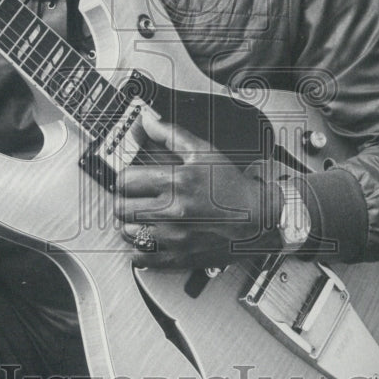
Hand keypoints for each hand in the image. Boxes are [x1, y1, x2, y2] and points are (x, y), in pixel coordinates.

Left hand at [114, 111, 274, 268]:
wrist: (258, 218)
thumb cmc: (231, 186)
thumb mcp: (203, 152)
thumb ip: (170, 134)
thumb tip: (147, 121)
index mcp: (176, 181)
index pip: (124, 181)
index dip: (124, 179)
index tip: (131, 180)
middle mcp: (173, 210)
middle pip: (120, 208)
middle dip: (125, 201)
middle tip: (134, 199)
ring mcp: (174, 236)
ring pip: (126, 232)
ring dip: (130, 224)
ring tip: (143, 217)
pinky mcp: (177, 256)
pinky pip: (140, 257)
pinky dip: (139, 248)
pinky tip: (150, 236)